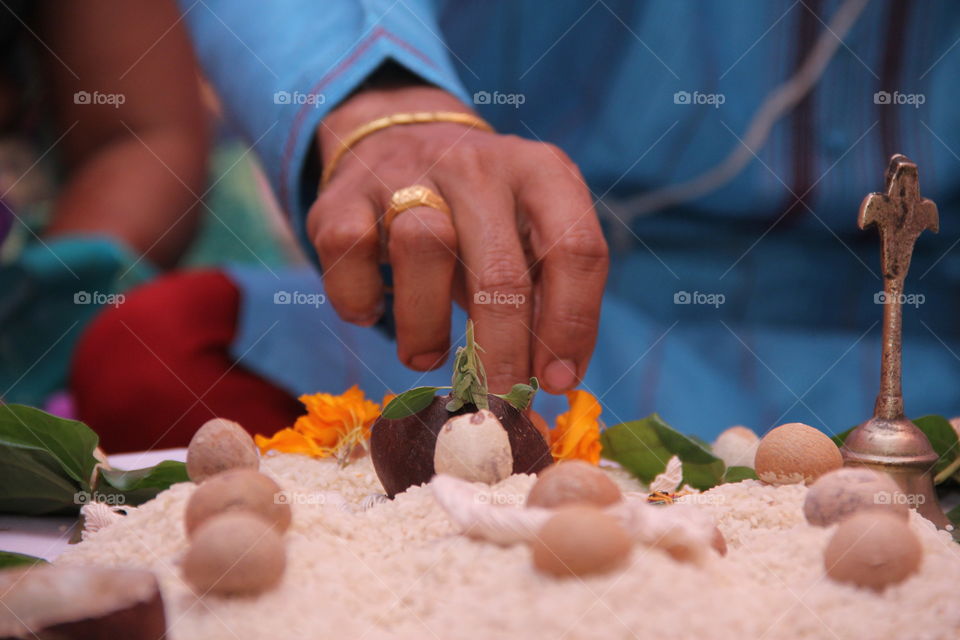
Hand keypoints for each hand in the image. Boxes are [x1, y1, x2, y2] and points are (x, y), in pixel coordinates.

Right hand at [308, 84, 607, 393]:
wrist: (399, 137)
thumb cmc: (479, 218)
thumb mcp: (526, 238)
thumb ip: (545, 296)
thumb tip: (551, 383)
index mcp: (541, 173)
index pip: (576, 249)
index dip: (571, 326)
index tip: (555, 382)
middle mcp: (479, 164)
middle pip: (500, 268)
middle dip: (501, 350)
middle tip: (495, 399)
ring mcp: (408, 171)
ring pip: (421, 249)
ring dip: (425, 324)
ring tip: (425, 355)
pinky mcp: (345, 192)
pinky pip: (349, 252)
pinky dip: (359, 298)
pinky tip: (371, 312)